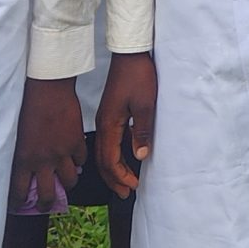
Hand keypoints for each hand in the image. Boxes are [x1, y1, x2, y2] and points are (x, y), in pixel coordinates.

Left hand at [10, 77, 84, 210]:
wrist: (48, 89)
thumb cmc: (28, 106)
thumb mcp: (17, 135)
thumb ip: (22, 154)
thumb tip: (25, 168)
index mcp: (23, 159)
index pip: (19, 192)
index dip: (19, 203)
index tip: (19, 205)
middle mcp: (43, 161)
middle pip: (47, 195)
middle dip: (46, 204)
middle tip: (45, 205)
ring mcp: (62, 154)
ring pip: (69, 181)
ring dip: (67, 182)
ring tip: (64, 179)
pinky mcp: (76, 143)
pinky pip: (81, 160)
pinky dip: (79, 161)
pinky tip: (75, 157)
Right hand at [95, 52, 158, 197]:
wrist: (130, 54)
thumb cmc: (138, 76)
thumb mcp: (145, 105)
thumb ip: (141, 131)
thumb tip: (140, 156)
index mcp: (109, 124)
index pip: (110, 160)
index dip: (120, 176)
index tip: (132, 187)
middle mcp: (103, 124)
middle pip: (103, 160)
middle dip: (114, 178)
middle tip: (126, 193)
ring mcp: (105, 119)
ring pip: (104, 151)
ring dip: (114, 168)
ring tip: (125, 181)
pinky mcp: (110, 114)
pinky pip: (109, 141)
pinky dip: (115, 155)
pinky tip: (126, 158)